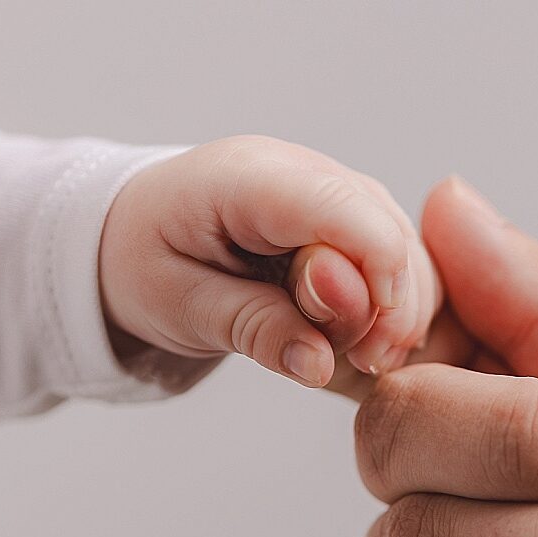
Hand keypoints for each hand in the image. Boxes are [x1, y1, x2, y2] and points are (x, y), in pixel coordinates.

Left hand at [99, 135, 439, 388]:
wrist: (131, 235)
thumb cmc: (146, 262)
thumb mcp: (179, 307)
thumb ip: (252, 328)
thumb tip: (319, 364)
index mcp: (247, 177)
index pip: (339, 207)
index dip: (377, 270)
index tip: (374, 342)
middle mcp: (302, 171)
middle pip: (386, 228)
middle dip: (390, 306)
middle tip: (362, 365)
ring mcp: (333, 189)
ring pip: (406, 243)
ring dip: (398, 310)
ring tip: (363, 359)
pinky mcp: (351, 216)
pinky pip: (401, 256)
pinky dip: (396, 305)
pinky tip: (370, 341)